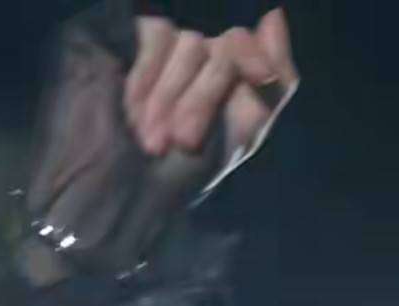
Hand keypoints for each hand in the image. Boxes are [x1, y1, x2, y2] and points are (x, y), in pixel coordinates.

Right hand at [18, 4, 299, 283]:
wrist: (123, 195)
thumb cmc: (184, 175)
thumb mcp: (242, 135)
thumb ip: (273, 83)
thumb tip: (275, 16)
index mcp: (227, 77)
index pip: (248, 45)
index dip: (257, 56)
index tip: (263, 78)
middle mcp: (197, 57)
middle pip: (222, 49)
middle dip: (205, 99)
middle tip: (183, 141)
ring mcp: (162, 47)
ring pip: (189, 43)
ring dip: (172, 97)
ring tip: (151, 140)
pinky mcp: (126, 37)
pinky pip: (156, 35)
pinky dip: (149, 76)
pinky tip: (134, 112)